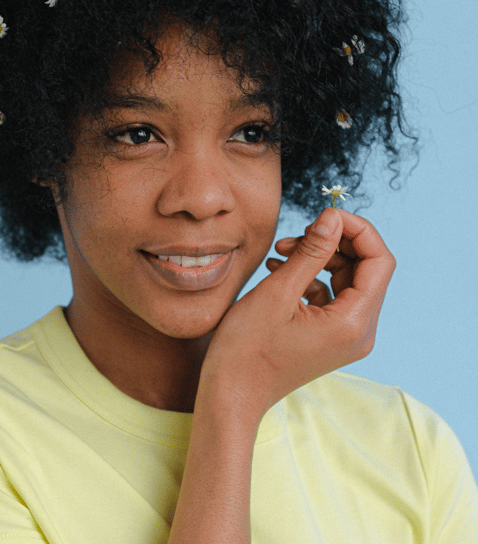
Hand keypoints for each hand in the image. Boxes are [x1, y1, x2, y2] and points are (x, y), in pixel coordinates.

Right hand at [200, 208, 395, 424]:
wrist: (231, 395)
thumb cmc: (247, 349)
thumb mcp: (278, 292)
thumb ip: (311, 252)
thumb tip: (332, 217)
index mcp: (354, 323)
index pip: (379, 261)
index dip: (357, 230)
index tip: (326, 214)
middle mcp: (359, 332)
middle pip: (365, 269)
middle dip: (334, 243)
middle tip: (298, 234)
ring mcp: (345, 337)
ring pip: (346, 280)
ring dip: (318, 258)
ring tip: (281, 252)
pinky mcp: (329, 337)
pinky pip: (330, 296)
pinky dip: (309, 277)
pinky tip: (279, 269)